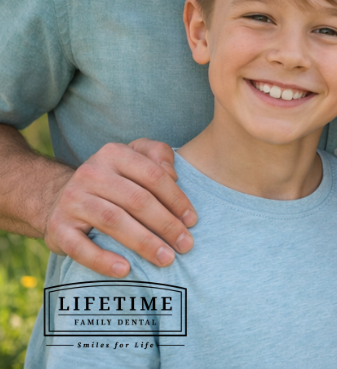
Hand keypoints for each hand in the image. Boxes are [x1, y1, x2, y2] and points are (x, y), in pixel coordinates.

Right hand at [43, 139, 196, 276]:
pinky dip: (103, 260)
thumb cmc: (114, 179)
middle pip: (137, 200)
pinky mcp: (57, 228)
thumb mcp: (135, 156)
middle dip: (166, 224)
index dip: (176, 199)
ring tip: (166, 259)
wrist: (60, 198)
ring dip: (144, 243)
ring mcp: (72, 200)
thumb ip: (158, 154)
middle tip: (186, 244)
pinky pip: (81, 247)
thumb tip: (173, 175)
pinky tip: (126, 270)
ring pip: (114, 221)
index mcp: (114, 153)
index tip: (192, 220)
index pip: (153, 176)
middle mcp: (91, 173)